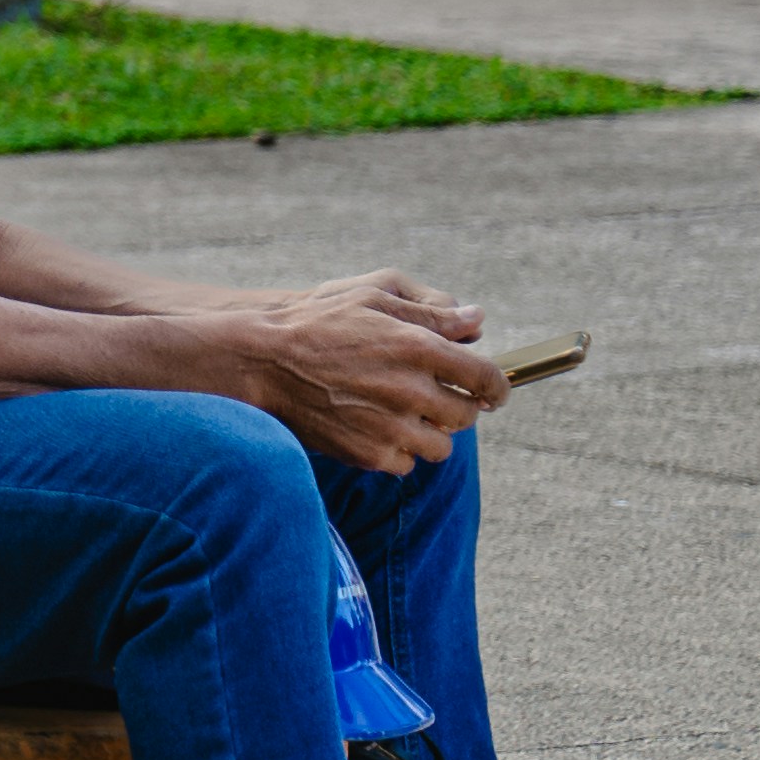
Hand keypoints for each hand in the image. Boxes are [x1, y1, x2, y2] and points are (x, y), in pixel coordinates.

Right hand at [233, 279, 501, 475]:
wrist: (262, 360)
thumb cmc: (317, 320)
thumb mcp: (373, 295)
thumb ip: (431, 309)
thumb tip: (475, 320)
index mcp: (418, 347)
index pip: (487, 378)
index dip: (498, 387)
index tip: (493, 391)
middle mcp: (411, 390)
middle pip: (467, 416)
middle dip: (459, 405)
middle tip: (436, 394)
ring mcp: (390, 427)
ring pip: (441, 446)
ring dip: (431, 432)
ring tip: (404, 413)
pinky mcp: (369, 455)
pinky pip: (407, 464)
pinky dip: (399, 451)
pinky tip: (378, 428)